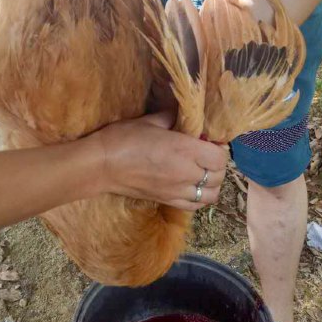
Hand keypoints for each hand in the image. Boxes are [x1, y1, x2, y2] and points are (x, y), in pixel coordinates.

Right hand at [96, 113, 227, 210]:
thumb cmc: (123, 139)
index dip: (219, 149)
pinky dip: (199, 198)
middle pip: (219, 176)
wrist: (101, 165)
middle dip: (217, 165)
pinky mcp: (167, 202)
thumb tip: (184, 115)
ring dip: (211, 183)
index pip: (220, 156)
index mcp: (184, 149)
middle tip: (206, 155)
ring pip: (211, 194)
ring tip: (201, 173)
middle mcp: (186, 172)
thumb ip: (172, 118)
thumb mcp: (149, 121)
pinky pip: (195, 206)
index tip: (209, 142)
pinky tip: (192, 187)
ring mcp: (177, 190)